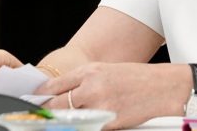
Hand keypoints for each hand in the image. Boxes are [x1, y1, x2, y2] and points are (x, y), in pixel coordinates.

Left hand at [36, 62, 186, 128]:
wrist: (162, 87)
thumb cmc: (136, 78)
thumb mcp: (107, 71)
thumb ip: (84, 82)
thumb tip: (62, 95)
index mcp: (90, 71)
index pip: (54, 86)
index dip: (40, 97)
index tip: (33, 102)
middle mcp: (92, 87)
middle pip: (56, 105)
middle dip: (46, 113)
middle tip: (38, 118)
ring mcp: (100, 107)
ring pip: (69, 119)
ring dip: (61, 123)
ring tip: (54, 125)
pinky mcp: (109, 122)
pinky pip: (88, 129)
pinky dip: (82, 128)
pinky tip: (79, 126)